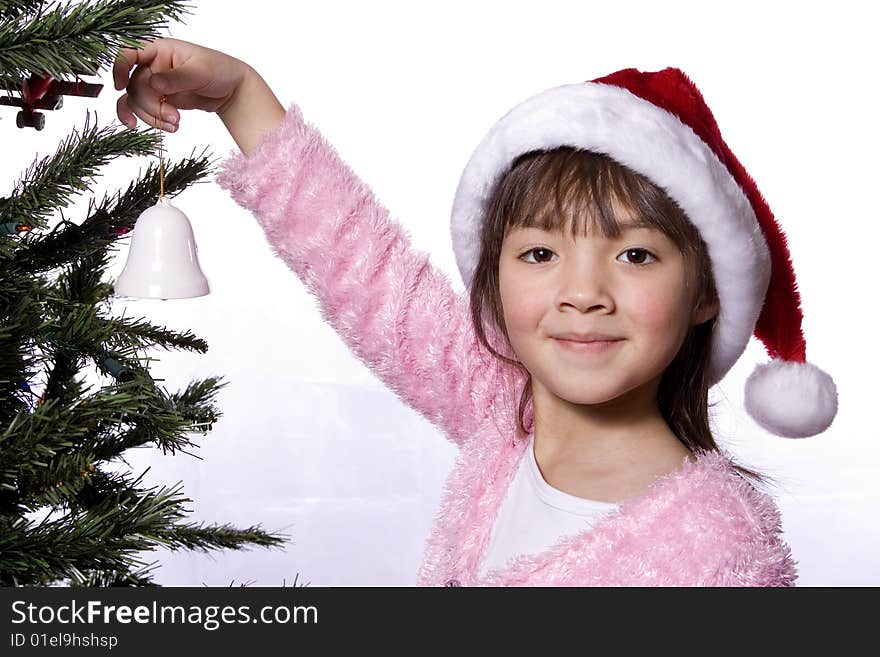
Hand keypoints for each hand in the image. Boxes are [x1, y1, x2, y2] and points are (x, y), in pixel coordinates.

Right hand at [114, 37, 250, 131]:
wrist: (231, 90)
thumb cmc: (218, 70)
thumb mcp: (200, 71)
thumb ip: (176, 78)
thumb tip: (153, 84)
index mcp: (159, 49)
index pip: (128, 53)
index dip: (119, 68)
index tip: (121, 86)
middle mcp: (152, 65)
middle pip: (134, 86)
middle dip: (150, 106)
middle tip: (175, 117)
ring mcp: (154, 84)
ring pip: (136, 101)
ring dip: (152, 117)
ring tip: (175, 125)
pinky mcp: (160, 100)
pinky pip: (144, 111)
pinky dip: (150, 121)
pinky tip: (162, 129)